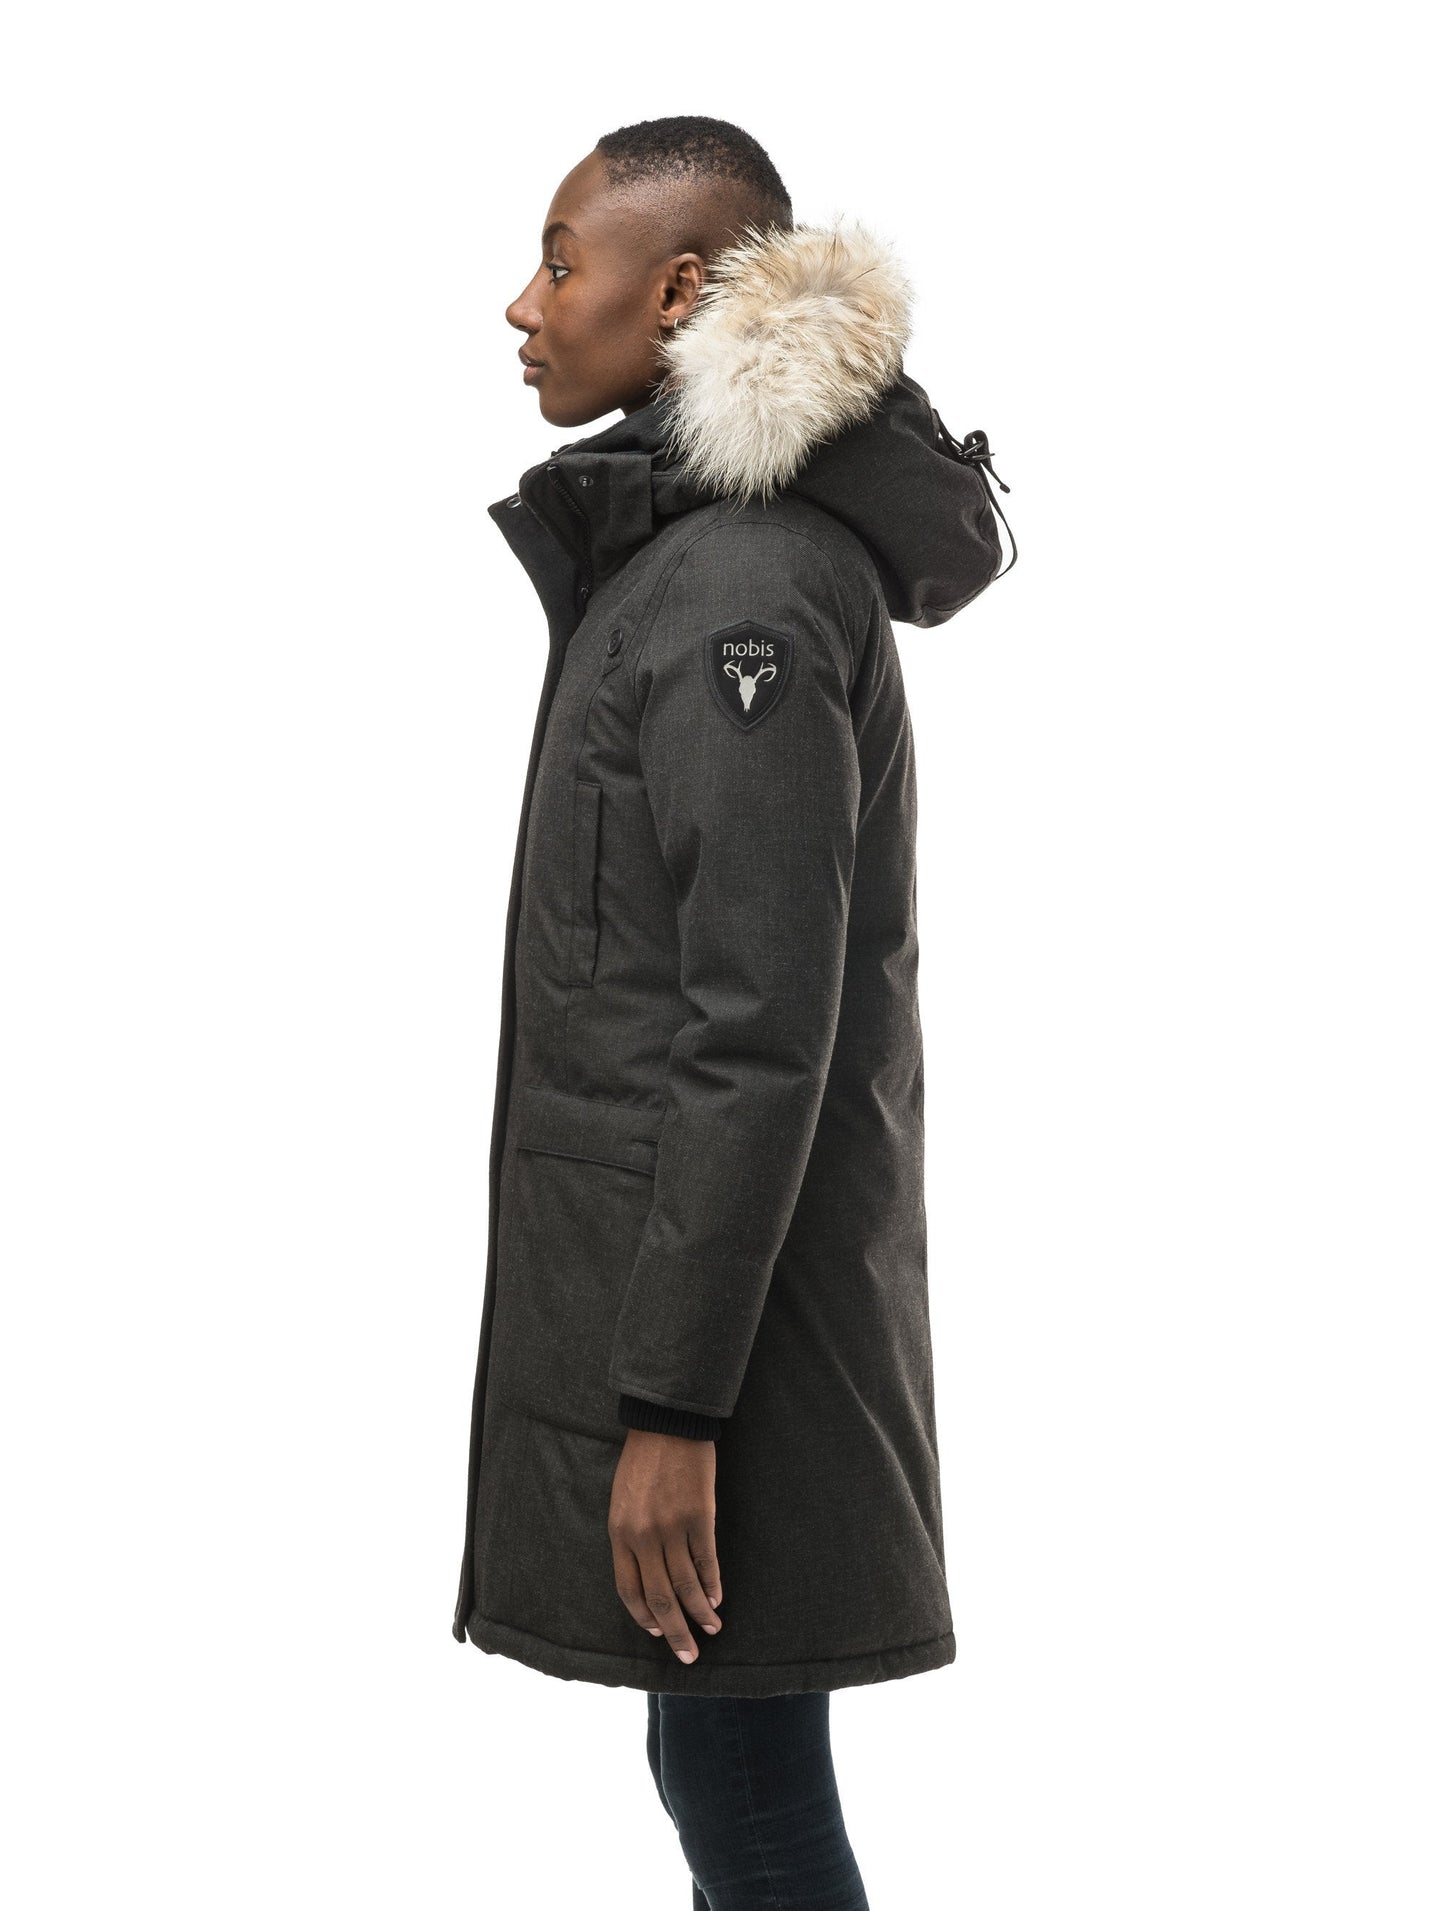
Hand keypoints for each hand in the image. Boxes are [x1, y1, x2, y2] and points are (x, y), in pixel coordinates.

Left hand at [609, 1428, 723, 1663]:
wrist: (667, 1424)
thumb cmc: (643, 1462)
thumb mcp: (623, 1500)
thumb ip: (631, 1537)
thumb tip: (648, 1574)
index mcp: (620, 1533)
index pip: (629, 1589)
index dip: (643, 1617)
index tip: (657, 1633)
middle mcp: (644, 1536)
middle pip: (659, 1598)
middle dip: (674, 1632)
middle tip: (688, 1655)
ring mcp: (673, 1528)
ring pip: (686, 1586)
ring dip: (700, 1613)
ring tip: (711, 1629)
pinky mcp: (700, 1517)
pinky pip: (707, 1562)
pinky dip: (713, 1584)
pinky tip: (717, 1599)